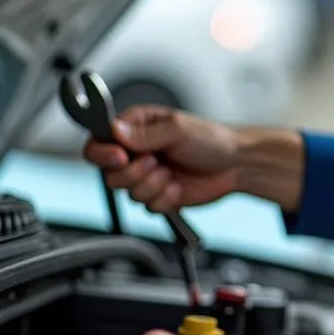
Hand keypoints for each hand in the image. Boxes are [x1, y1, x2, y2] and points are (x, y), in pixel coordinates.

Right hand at [83, 106, 240, 213]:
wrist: (235, 165)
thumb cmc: (212, 139)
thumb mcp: (179, 129)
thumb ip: (145, 133)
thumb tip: (115, 131)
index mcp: (136, 127)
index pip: (98, 141)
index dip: (103, 153)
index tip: (121, 157)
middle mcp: (136, 152)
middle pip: (108, 173)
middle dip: (134, 173)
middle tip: (156, 163)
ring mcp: (145, 175)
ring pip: (126, 193)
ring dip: (152, 185)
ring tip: (171, 174)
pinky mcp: (156, 194)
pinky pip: (146, 206)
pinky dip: (164, 199)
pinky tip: (179, 187)